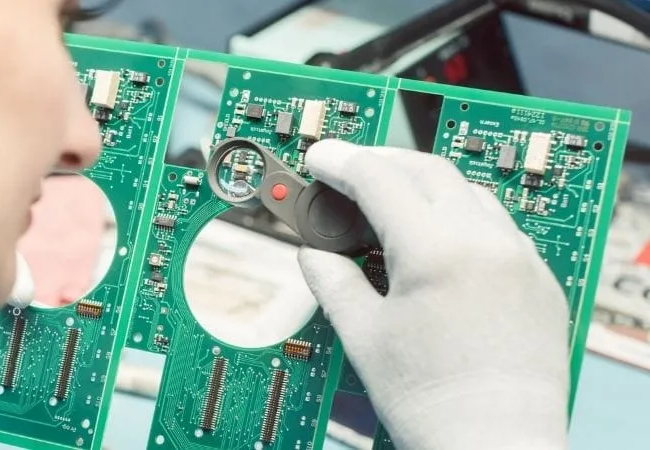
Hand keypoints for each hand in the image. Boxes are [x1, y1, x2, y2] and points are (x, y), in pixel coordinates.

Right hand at [298, 140, 568, 449]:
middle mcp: (485, 242)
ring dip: (424, 186)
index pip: (379, 179)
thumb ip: (332, 280)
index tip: (320, 157)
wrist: (494, 443)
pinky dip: (460, 216)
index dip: (341, 163)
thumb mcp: (362, 335)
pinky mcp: (538, 280)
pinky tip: (436, 238)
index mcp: (435, 251)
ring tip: (388, 204)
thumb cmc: (431, 401)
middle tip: (346, 173)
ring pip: (467, 192)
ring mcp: (519, 258)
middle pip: (427, 171)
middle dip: (381, 164)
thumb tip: (315, 254)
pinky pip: (497, 225)